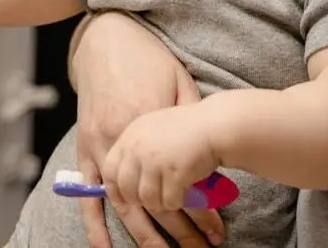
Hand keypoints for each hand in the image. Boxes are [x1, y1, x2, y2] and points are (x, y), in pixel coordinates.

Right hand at [72, 13, 224, 246]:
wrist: (107, 39)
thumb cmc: (148, 59)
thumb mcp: (179, 82)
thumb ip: (189, 117)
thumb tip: (210, 153)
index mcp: (148, 127)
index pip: (178, 181)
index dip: (200, 209)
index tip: (218, 228)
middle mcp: (122, 143)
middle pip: (152, 201)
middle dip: (178, 230)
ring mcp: (99, 147)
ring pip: (123, 204)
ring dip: (143, 234)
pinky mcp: (84, 147)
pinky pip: (88, 194)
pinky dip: (94, 223)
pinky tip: (103, 247)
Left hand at [102, 104, 219, 212]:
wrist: (216, 124)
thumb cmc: (188, 128)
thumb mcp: (153, 128)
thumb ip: (135, 149)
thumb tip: (120, 180)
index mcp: (131, 135)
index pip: (110, 170)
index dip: (116, 188)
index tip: (125, 198)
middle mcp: (139, 148)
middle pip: (127, 189)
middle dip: (140, 200)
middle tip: (155, 198)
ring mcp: (156, 161)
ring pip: (148, 199)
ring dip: (161, 202)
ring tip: (173, 194)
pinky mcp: (174, 173)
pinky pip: (169, 201)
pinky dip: (177, 202)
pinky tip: (186, 192)